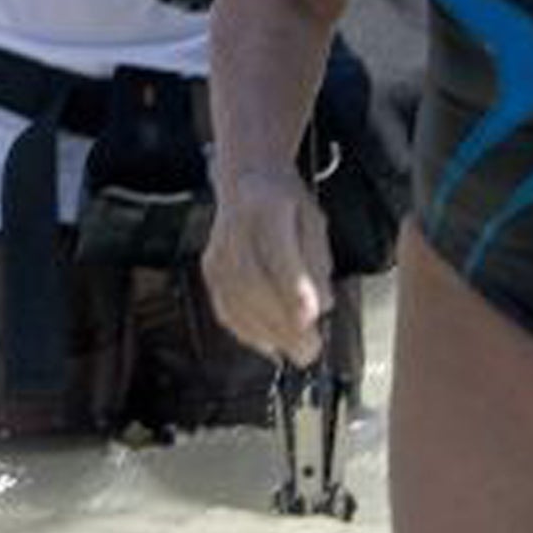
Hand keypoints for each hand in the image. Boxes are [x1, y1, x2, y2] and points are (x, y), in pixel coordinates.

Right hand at [203, 163, 332, 365]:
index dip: (294, 288)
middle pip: (255, 283)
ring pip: (238, 301)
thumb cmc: (287, 204)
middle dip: (284, 322)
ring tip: (297, 352)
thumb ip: (317, 260)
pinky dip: (248, 331)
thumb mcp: (313, 220)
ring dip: (269, 333)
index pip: (279, 252)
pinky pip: (225, 307)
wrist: (246, 180)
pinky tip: (270, 344)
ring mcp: (217, 250)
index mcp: (268, 207)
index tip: (313, 317)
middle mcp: (236, 228)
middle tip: (311, 349)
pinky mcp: (209, 269)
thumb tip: (323, 305)